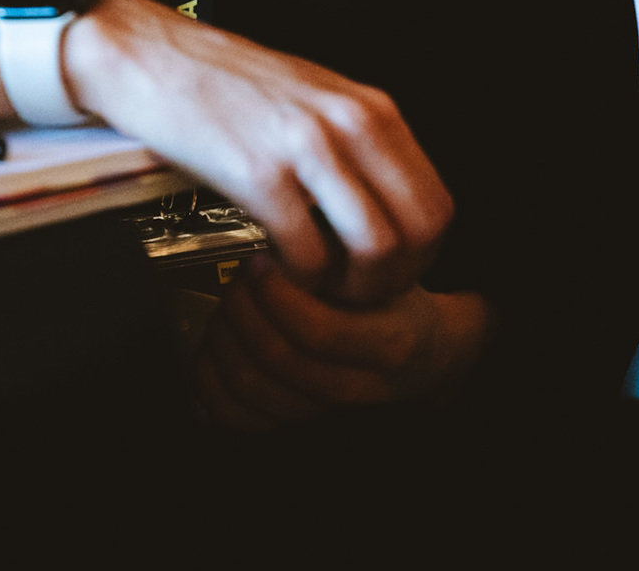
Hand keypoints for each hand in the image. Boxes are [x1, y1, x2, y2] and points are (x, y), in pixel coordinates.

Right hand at [61, 0, 454, 303]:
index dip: (420, 254)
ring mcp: (305, 147)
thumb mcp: (313, 96)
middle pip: (418, 231)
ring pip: (375, 248)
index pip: (436, 201)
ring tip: (317, 287)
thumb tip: (385, 206)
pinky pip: (307, 254)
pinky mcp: (258, 173)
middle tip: (356, 292)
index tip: (388, 271)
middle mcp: (347, 122)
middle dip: (395, 279)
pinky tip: (274, 267)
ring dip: (351, 288)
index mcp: (367, 107)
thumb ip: (356, 142)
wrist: (151, 58)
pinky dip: (298, 280)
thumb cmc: (224, 81)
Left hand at [194, 254, 492, 429]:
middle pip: (281, 362)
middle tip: (238, 280)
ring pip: (259, 394)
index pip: (321, 332)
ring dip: (227, 344)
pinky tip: (211, 351)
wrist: (427, 349)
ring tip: (228, 307)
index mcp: (390, 343)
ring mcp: (330, 410)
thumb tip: (282, 217)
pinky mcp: (303, 421)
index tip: (261, 261)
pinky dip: (215, 387)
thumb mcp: (385, 261)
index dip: (277, 296)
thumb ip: (342, 247)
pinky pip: (245, 420)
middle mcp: (362, 386)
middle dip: (245, 313)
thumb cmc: (396, 296)